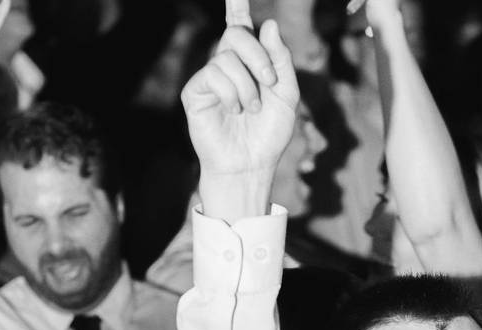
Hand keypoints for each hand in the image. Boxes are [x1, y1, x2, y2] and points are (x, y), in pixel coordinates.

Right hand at [182, 0, 297, 179]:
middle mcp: (228, 66)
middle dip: (258, 56)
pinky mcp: (195, 92)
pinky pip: (213, 74)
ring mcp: (210, 78)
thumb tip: (267, 23)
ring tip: (252, 109)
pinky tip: (234, 111)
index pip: (240, 26)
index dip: (235, 5)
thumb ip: (280, 60)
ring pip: (226, 57)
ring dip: (248, 85)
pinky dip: (231, 94)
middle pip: (236, 34)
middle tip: (269, 82)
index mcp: (250, 63)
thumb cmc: (269, 133)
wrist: (252, 163)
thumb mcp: (286, 94)